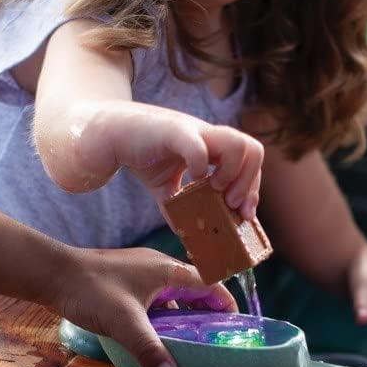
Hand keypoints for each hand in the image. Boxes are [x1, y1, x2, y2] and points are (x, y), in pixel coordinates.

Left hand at [55, 247, 234, 366]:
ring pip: (172, 295)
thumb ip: (148, 348)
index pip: (209, 283)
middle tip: (216, 340)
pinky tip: (154, 337)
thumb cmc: (90, 290)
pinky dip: (161, 316)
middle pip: (193, 290)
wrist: (51, 274)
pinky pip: (154, 299)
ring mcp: (139, 274)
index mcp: (167, 270)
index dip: (225, 304)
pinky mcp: (124, 283)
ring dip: (182, 316)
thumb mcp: (123, 322)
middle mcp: (157, 268)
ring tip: (190, 343)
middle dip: (207, 313)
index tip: (236, 327)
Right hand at [88, 103, 263, 218]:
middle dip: (249, 183)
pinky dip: (201, 165)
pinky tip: (193, 178)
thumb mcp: (167, 187)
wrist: (112, 134)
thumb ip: (180, 206)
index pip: (251, 161)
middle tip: (231, 204)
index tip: (244, 215)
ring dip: (232, 173)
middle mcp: (210, 137)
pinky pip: (199, 146)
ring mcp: (195, 132)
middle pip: (254, 149)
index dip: (253, 189)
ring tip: (214, 190)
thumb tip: (187, 235)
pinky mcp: (175, 131)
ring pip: (238, 144)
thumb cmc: (143, 155)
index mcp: (214, 148)